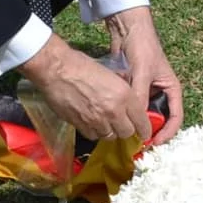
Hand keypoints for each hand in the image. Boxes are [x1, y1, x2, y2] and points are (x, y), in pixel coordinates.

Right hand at [18, 34, 149, 142]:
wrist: (57, 69)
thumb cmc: (83, 65)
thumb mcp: (113, 74)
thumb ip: (124, 93)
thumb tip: (130, 104)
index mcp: (124, 96)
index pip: (141, 121)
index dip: (145, 129)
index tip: (144, 131)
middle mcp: (112, 111)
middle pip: (126, 133)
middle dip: (126, 129)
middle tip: (122, 123)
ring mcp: (96, 120)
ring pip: (110, 136)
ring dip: (110, 130)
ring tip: (106, 120)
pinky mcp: (80, 125)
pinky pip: (93, 136)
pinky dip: (95, 131)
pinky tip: (92, 121)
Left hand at [108, 6, 184, 145]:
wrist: (128, 29)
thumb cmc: (143, 48)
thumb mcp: (143, 73)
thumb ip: (140, 96)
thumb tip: (137, 121)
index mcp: (172, 89)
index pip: (176, 117)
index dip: (168, 132)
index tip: (154, 143)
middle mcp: (161, 93)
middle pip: (160, 119)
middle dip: (151, 132)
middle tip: (138, 144)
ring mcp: (146, 92)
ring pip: (144, 115)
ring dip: (138, 124)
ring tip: (127, 136)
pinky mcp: (133, 90)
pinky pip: (132, 107)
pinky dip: (127, 114)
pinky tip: (119, 122)